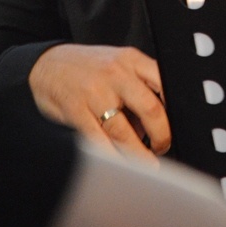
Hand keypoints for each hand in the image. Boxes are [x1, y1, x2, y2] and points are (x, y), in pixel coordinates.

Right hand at [28, 44, 170, 158]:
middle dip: (162, 135)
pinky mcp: (76, 111)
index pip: (164, 81)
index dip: (175, 107)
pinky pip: (98, 141)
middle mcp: (116, 74)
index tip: (178, 124)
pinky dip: (111, 157)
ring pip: (124, 132)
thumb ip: (139, 85)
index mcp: (131, 60)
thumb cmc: (89, 67)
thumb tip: (157, 123)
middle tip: (162, 147)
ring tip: (147, 166)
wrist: (47, 64)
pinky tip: (119, 164)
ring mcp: (95, 93)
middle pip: (150, 108)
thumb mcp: (118, 63)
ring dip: (139, 155)